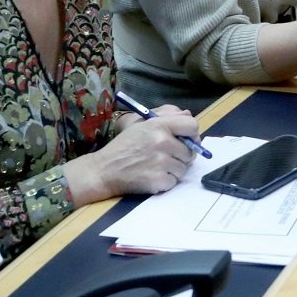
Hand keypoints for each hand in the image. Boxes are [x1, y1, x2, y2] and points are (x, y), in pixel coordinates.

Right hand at [73, 108, 199, 202]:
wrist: (104, 170)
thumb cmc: (124, 145)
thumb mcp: (142, 123)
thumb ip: (167, 116)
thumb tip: (188, 114)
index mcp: (159, 125)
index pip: (192, 125)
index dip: (192, 134)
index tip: (186, 140)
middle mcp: (162, 142)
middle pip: (190, 151)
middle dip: (182, 156)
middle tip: (168, 156)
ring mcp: (161, 162)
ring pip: (184, 168)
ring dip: (174, 170)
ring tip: (157, 166)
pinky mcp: (159, 180)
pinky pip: (174, 182)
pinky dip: (166, 181)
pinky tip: (153, 176)